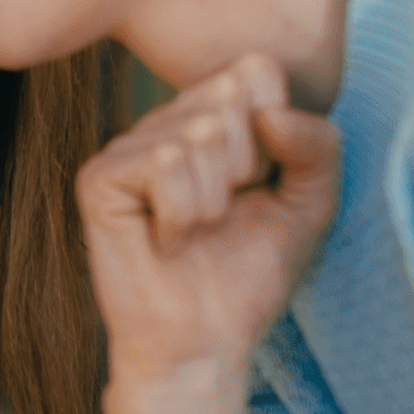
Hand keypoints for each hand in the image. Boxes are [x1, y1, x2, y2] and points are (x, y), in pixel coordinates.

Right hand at [77, 54, 340, 389]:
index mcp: (207, 118)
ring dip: (214, 200)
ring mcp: (125, 150)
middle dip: (246, 167)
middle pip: (229, 96)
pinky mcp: (98, 180)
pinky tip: (166, 241)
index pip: (255, 70)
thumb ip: (316, 143)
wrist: (204, 344)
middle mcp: (161, 125)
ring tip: (194, 233)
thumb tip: (265, 114)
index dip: (276, 134)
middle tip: (221, 216)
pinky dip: (182, 213)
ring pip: (197, 132)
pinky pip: (163, 162)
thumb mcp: (311, 201)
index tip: (258, 188)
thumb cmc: (249, 276)